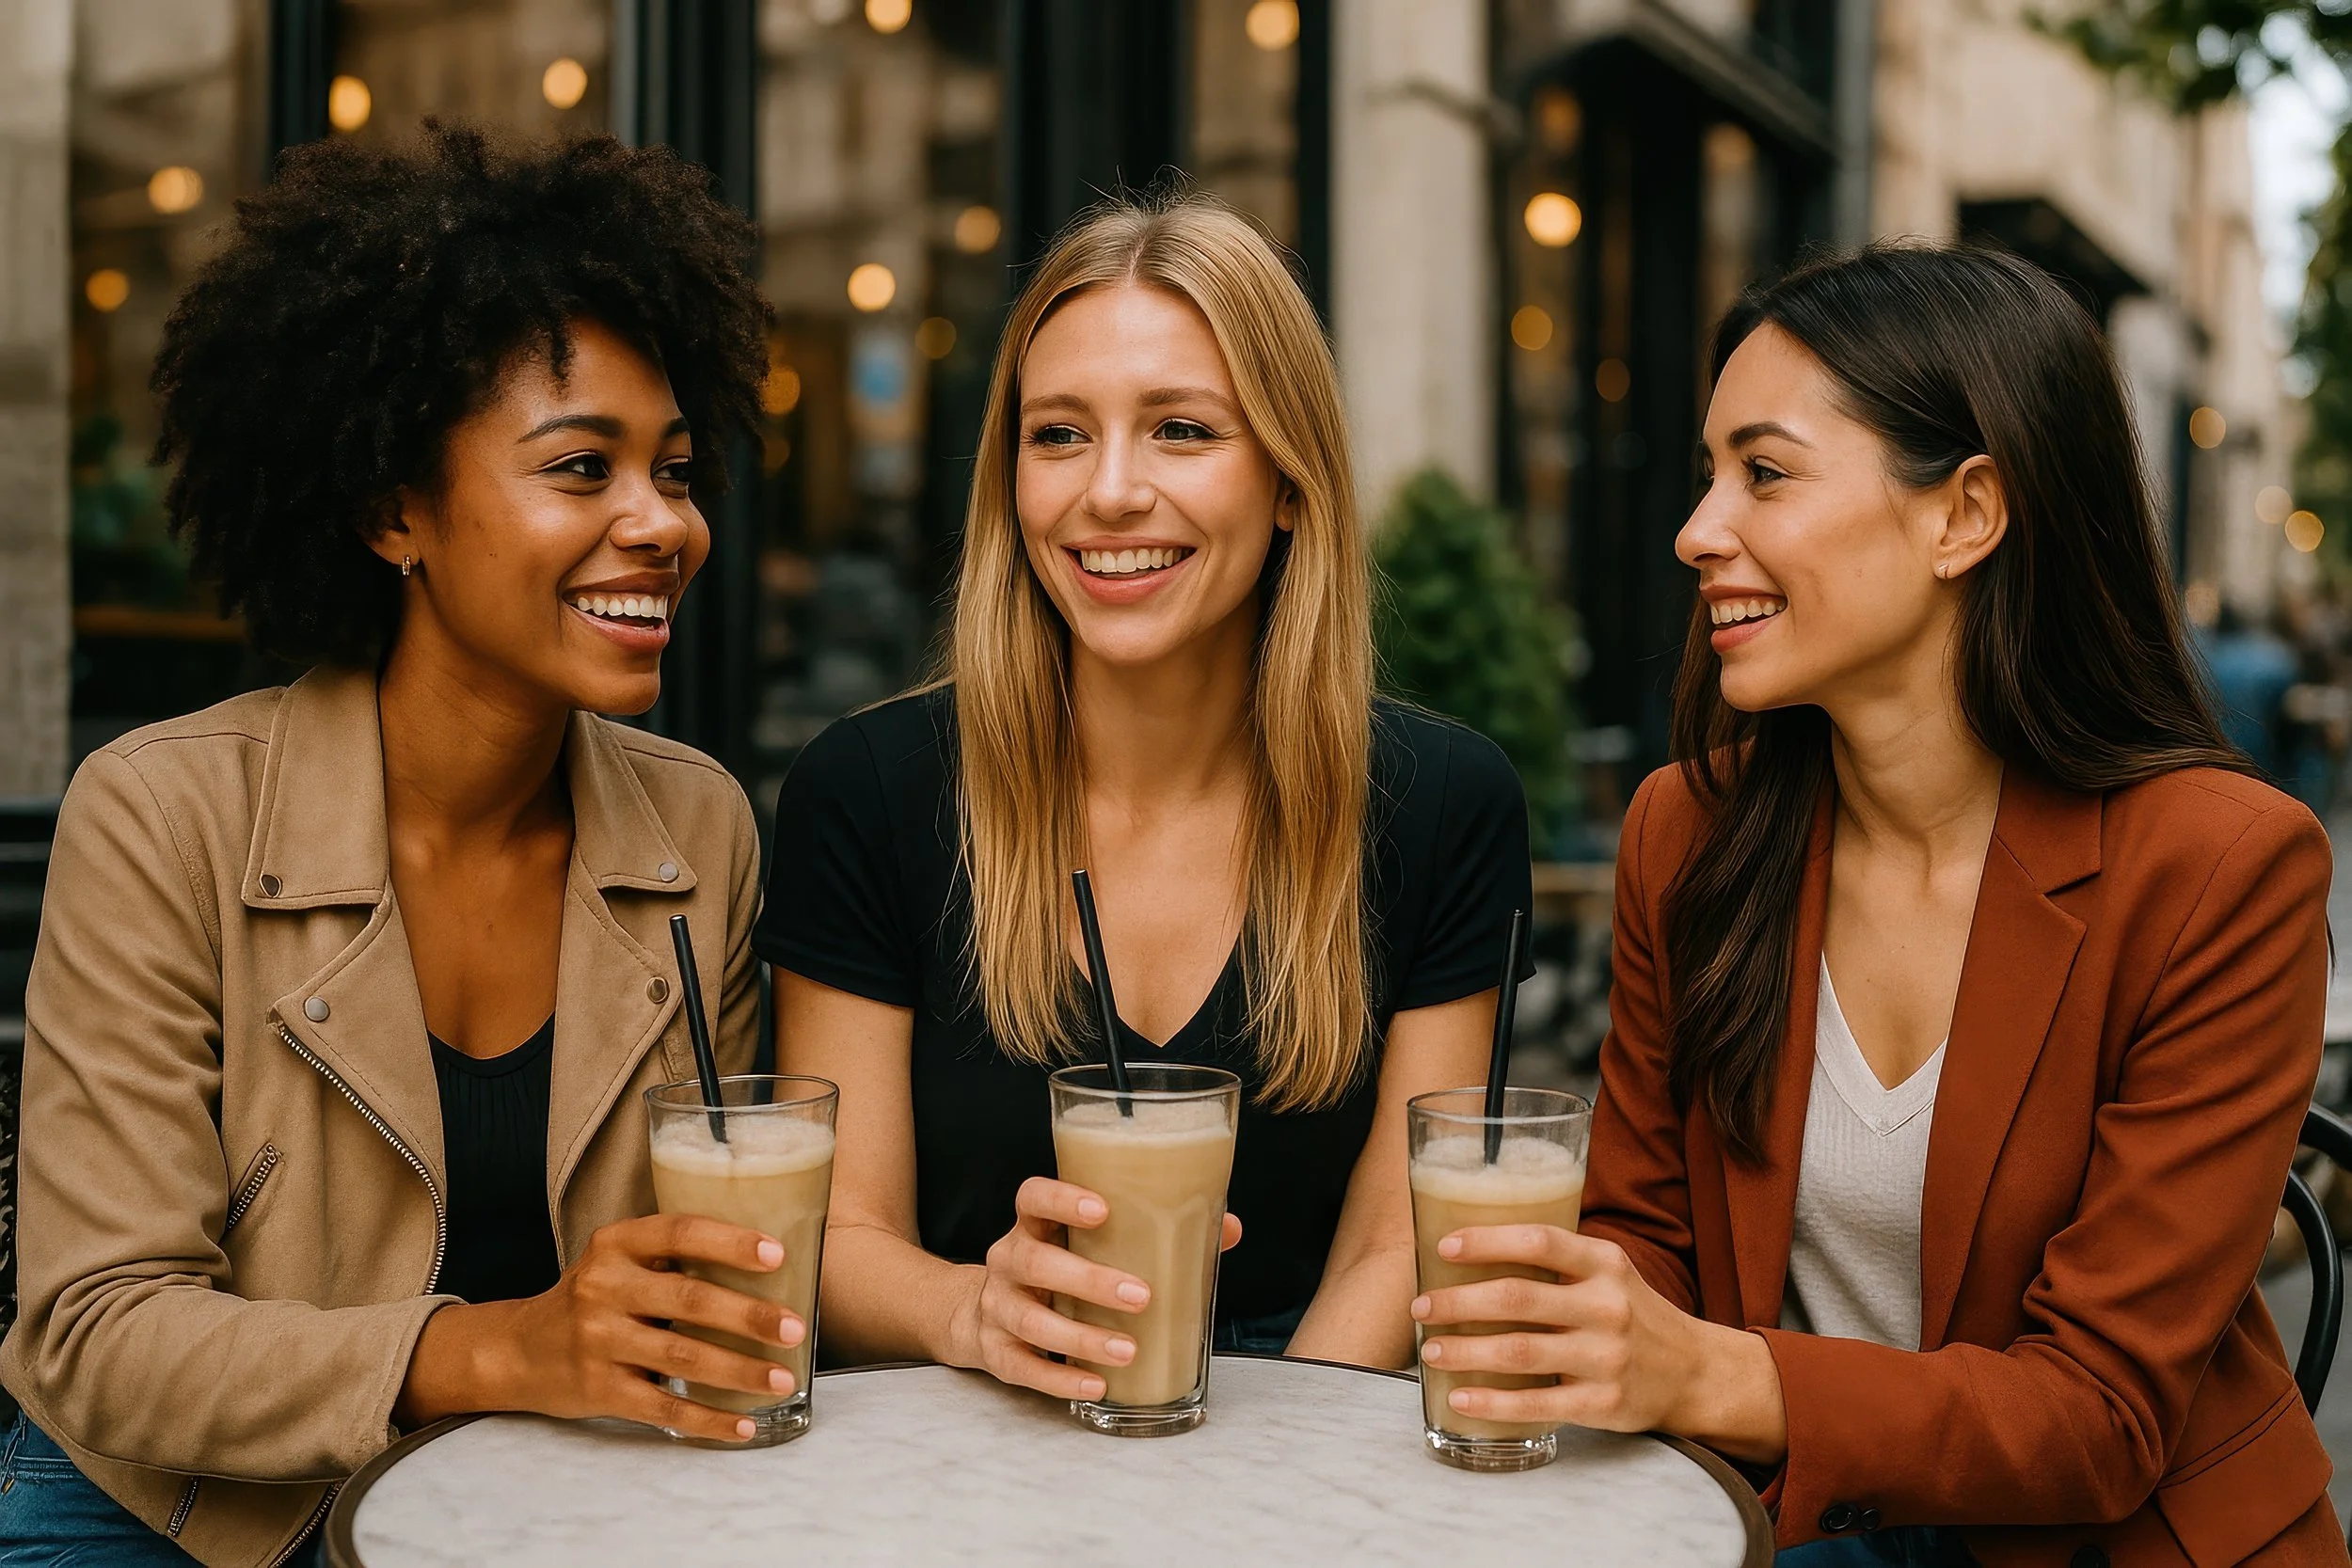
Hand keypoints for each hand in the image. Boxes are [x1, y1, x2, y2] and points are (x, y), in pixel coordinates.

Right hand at [400, 1213, 807, 1443]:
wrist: (517, 1350)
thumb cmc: (594, 1299)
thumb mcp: (620, 1262)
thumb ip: (674, 1258)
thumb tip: (772, 1266)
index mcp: (615, 1245)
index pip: (679, 1233)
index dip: (729, 1242)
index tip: (778, 1255)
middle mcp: (602, 1288)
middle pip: (688, 1300)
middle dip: (748, 1317)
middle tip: (795, 1329)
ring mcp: (597, 1341)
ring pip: (681, 1358)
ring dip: (738, 1372)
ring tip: (782, 1379)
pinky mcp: (597, 1390)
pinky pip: (662, 1408)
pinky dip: (707, 1420)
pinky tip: (743, 1426)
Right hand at [946, 1175, 1241, 1400]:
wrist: (983, 1313)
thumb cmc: (1058, 1270)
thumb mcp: (1090, 1247)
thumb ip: (1152, 1234)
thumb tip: (1227, 1228)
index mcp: (1033, 1226)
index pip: (1033, 1198)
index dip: (1062, 1199)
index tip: (1102, 1209)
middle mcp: (1008, 1261)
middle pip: (1035, 1262)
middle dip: (1088, 1280)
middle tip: (1141, 1295)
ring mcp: (996, 1307)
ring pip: (1031, 1320)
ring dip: (1081, 1337)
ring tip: (1127, 1350)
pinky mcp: (994, 1350)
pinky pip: (1022, 1366)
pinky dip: (1059, 1378)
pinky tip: (1095, 1384)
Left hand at [1410, 1225, 1732, 1437]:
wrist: (1694, 1373)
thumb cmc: (1632, 1314)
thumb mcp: (1608, 1273)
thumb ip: (1557, 1261)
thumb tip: (1472, 1248)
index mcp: (1605, 1264)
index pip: (1540, 1241)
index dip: (1487, 1241)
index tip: (1443, 1247)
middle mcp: (1606, 1307)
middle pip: (1518, 1298)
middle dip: (1458, 1302)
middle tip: (1421, 1306)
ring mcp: (1606, 1357)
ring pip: (1520, 1351)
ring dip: (1465, 1351)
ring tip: (1430, 1350)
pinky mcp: (1603, 1404)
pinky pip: (1537, 1403)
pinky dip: (1493, 1402)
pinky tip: (1461, 1397)